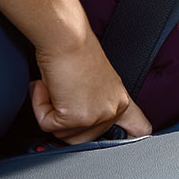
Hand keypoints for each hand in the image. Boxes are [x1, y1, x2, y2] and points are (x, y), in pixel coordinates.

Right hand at [30, 35, 153, 143]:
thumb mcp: (97, 83)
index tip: (131, 141)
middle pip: (82, 139)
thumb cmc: (76, 52)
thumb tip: (83, 124)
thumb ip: (97, 104)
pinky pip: (47, 125)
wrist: (67, 37)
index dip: (131, 138)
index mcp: (121, 101)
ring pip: (62, 135)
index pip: (138, 128)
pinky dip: (40, 107)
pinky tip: (46, 86)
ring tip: (56, 86)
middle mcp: (112, 110)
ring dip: (50, 113)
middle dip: (65, 121)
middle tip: (63, 92)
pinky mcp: (75, 117)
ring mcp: (95, 116)